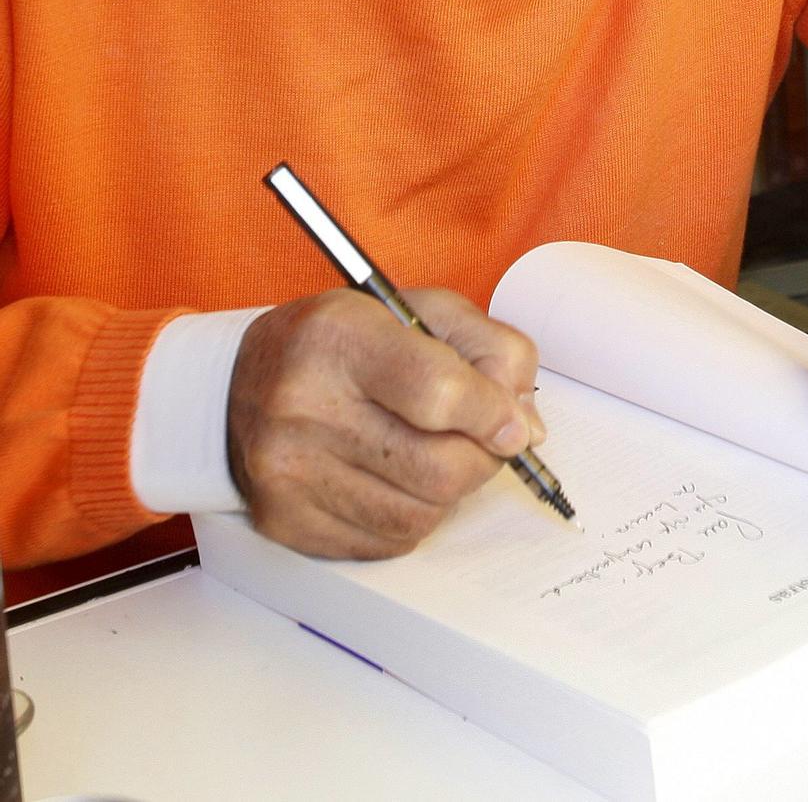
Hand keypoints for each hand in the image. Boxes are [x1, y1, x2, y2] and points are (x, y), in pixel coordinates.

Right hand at [227, 288, 543, 558]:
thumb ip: (488, 349)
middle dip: (481, 458)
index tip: (514, 423)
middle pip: (439, 467)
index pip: (440, 392)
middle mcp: (306, 407)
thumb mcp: (414, 309)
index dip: (494, 413)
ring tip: (433, 452)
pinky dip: (411, 516)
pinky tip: (396, 479)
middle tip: (482, 439)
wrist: (236, 385)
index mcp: (339, 339)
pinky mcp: (287, 523)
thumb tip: (526, 426)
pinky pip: (387, 542)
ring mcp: (290, 473)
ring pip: (420, 515)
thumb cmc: (338, 343)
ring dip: (449, 491)